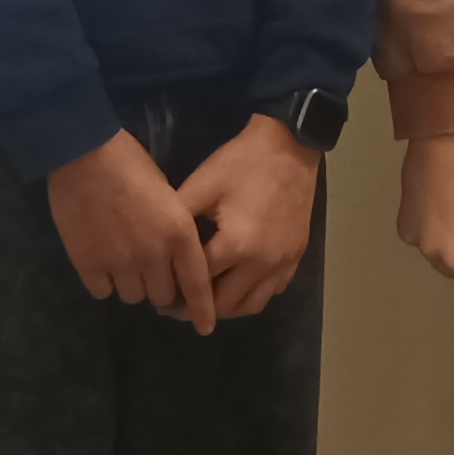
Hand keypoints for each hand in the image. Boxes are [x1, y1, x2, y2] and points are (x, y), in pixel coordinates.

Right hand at [47, 131, 219, 329]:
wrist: (84, 152)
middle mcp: (153, 255)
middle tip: (152, 270)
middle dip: (161, 287)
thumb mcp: (169, 194)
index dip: (202, 309)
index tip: (206, 327)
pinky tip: (102, 260)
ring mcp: (119, 263)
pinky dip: (104, 281)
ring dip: (132, 284)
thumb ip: (175, 230)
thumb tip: (173, 259)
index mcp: (179, 234)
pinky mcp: (88, 264)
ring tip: (123, 260)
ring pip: (133, 297)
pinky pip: (103, 291)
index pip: (197, 284)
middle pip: (162, 296)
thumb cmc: (131, 163)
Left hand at [176, 114, 320, 321]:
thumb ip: (178, 220)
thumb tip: (158, 247)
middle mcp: (262, 264)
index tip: (161, 299)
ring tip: (206, 301)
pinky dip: (252, 295)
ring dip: (227, 308)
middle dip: (199, 308)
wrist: (290, 146)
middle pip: (225, 304)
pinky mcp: (296, 257)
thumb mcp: (201, 185)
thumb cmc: (241, 163)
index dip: (178, 291)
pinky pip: (272, 291)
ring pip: (251, 305)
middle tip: (177, 306)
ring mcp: (283, 263)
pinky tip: (237, 284)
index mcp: (236, 246)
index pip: (200, 283)